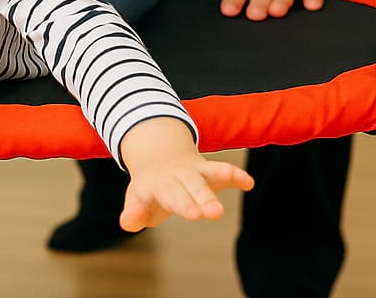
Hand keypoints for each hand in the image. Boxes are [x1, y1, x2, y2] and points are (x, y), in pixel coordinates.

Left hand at [118, 118, 253, 228]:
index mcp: (158, 185)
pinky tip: (248, 183)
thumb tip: (126, 221)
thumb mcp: (136, 201)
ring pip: (206, 178)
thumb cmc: (149, 190)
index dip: (182, 204)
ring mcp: (193, 172)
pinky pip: (221, 170)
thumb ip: (133, 214)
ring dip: (219, 186)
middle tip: (212, 213)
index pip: (171, 196)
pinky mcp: (207, 170)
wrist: (157, 154)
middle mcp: (177, 176)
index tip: (194, 215)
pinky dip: (235, 175)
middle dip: (202, 199)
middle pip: (191, 188)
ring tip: (230, 203)